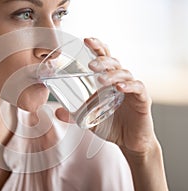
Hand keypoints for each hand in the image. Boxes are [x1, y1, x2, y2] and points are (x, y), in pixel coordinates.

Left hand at [57, 37, 158, 155]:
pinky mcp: (142, 100)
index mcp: (108, 80)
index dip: (97, 47)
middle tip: (91, 65)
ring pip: (125, 73)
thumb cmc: (111, 126)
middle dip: (102, 60)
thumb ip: (74, 115)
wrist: (129, 142)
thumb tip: (56, 112)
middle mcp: (121, 80)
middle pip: (114, 62)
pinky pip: (138, 88)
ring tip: (101, 79)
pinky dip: (129, 85)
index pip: (104, 58)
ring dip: (112, 74)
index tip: (86, 40)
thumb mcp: (88, 120)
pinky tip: (119, 87)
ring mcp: (132, 89)